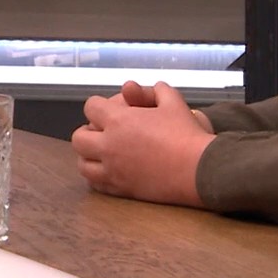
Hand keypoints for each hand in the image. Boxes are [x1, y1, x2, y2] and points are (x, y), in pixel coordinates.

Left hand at [72, 81, 214, 205]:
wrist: (198, 170)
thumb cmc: (187, 133)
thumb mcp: (174, 102)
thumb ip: (157, 90)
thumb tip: (145, 87)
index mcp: (118, 120)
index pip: (90, 107)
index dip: (99, 106)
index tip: (109, 109)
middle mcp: (109, 145)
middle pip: (79, 137)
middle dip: (88, 132)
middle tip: (102, 133)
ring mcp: (113, 169)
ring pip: (82, 164)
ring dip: (88, 156)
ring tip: (102, 154)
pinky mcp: (121, 189)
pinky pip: (96, 184)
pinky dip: (98, 177)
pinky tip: (111, 171)